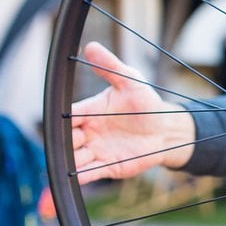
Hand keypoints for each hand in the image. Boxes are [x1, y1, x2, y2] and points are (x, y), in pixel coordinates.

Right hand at [71, 42, 195, 183]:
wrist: (165, 129)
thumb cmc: (146, 103)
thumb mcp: (131, 80)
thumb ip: (110, 66)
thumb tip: (91, 46)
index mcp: (89, 111)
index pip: (68, 115)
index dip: (61, 120)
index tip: (60, 122)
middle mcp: (88, 132)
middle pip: (66, 139)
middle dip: (65, 141)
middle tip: (75, 139)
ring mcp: (96, 151)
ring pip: (73, 158)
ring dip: (68, 161)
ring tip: (69, 163)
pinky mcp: (106, 167)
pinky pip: (87, 174)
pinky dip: (77, 177)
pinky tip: (71, 180)